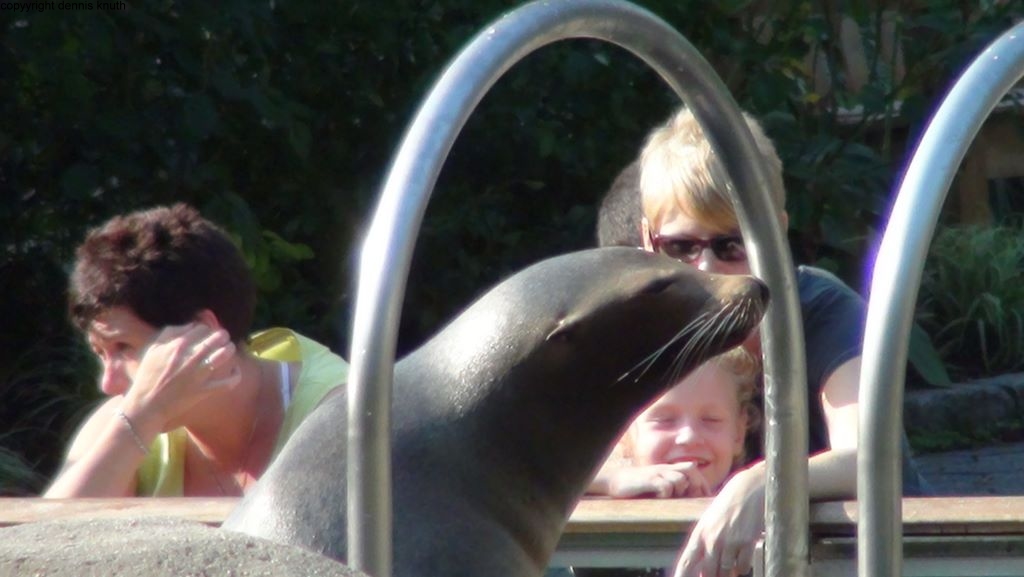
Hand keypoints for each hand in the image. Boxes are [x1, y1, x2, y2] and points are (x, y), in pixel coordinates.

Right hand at [120, 322, 240, 434]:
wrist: (146, 404)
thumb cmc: (148, 376)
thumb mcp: (153, 349)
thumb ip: (170, 333)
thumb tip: (190, 325)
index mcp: (177, 345)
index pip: (202, 328)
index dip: (207, 329)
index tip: (208, 334)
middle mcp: (190, 357)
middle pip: (217, 338)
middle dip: (223, 336)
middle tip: (224, 339)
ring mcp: (199, 374)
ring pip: (224, 354)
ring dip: (230, 349)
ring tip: (229, 349)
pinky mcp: (204, 390)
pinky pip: (228, 382)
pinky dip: (235, 375)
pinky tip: (235, 371)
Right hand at [605, 462, 711, 498]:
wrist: (617, 482)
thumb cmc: (639, 486)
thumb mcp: (659, 483)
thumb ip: (675, 480)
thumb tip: (693, 473)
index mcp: (670, 470)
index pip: (694, 472)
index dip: (702, 485)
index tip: (706, 498)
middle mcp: (666, 469)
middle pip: (691, 474)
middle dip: (694, 488)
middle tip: (689, 500)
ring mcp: (658, 473)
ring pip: (680, 481)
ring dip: (677, 492)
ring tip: (667, 498)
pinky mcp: (649, 479)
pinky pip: (666, 487)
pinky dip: (664, 494)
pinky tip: (657, 497)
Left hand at [671, 465, 764, 576]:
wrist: (748, 488)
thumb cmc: (728, 504)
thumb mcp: (710, 521)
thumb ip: (704, 543)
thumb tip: (702, 568)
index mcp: (700, 533)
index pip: (686, 562)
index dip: (682, 576)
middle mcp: (712, 539)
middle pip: (708, 572)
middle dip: (712, 576)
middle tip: (716, 573)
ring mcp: (730, 541)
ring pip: (726, 571)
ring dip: (728, 572)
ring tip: (731, 565)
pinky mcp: (747, 542)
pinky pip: (743, 566)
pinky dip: (742, 567)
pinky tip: (742, 558)